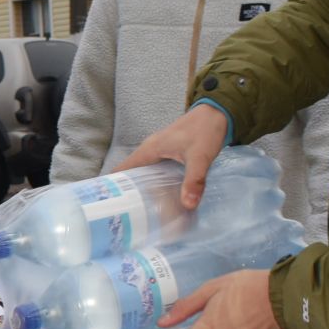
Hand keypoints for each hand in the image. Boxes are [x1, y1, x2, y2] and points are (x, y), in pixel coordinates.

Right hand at [113, 104, 229, 210]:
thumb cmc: (205, 131)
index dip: (112, 186)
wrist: (218, 113)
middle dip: (127, 193)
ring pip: (143, 173)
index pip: (121, 169)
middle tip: (126, 215)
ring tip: (140, 211)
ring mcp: (159, 151)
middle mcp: (150, 150)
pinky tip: (161, 198)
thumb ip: (194, 180)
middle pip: (130, 174)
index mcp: (149, 150)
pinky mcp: (168, 154)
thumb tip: (188, 205)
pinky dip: (154, 184)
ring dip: (141, 189)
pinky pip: (154, 171)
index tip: (109, 205)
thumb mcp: (200, 157)